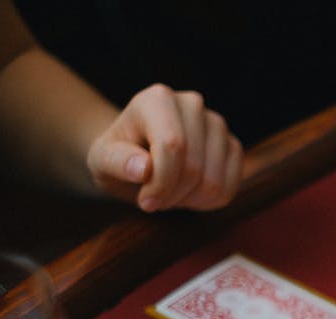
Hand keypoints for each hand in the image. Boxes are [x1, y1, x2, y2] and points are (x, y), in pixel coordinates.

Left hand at [86, 84, 241, 211]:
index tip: (144, 202)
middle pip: (194, 167)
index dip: (161, 183)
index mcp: (158, 99)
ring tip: (169, 193)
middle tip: (153, 199)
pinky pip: (230, 187)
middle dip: (172, 195)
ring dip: (189, 200)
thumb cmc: (119, 157)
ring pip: (214, 182)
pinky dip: (208, 201)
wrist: (137, 158)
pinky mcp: (233, 146)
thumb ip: (117, 162)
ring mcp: (217, 125)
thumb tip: (143, 168)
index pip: (173, 145)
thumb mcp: (103, 160)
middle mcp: (193, 104)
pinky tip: (188, 193)